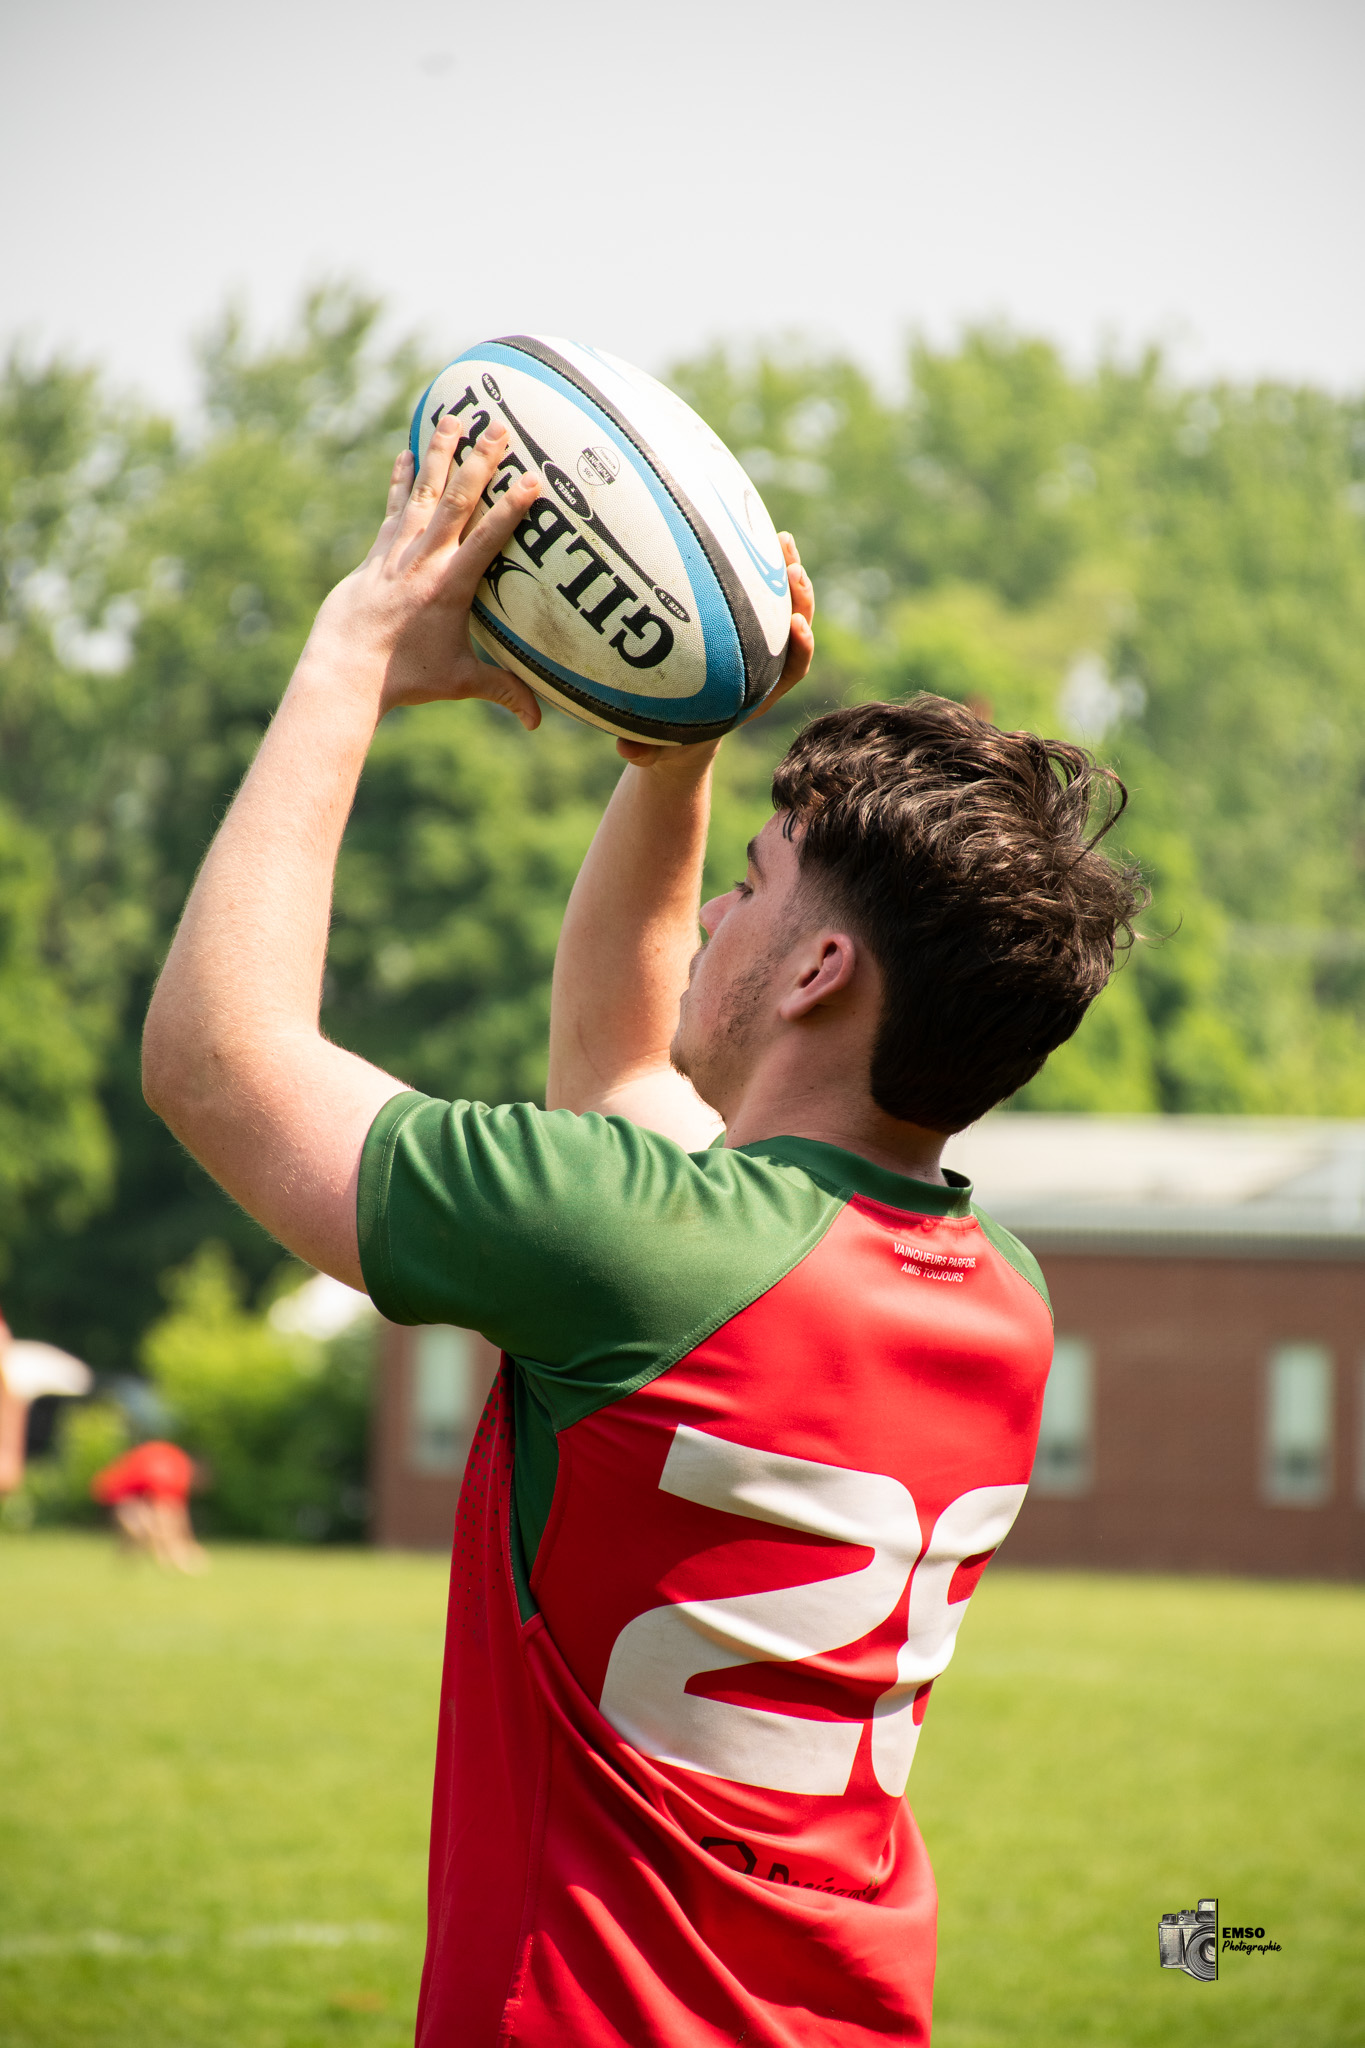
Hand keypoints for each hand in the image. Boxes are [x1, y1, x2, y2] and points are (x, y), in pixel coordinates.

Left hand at [302, 415, 544, 727]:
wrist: (344, 669)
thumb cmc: (406, 678)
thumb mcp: (460, 682)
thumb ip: (503, 692)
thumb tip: (538, 723)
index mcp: (450, 587)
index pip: (488, 539)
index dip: (511, 508)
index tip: (532, 479)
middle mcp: (424, 560)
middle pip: (456, 500)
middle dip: (480, 461)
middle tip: (500, 427)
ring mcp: (397, 551)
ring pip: (422, 491)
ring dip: (439, 453)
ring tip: (453, 416)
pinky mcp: (377, 553)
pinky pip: (394, 508)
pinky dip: (403, 480)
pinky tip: (407, 453)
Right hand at [615, 531, 814, 766]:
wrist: (680, 730)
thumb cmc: (670, 738)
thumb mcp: (658, 747)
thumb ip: (646, 752)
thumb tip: (629, 751)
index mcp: (755, 695)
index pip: (790, 672)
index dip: (799, 649)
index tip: (797, 626)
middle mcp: (762, 666)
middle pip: (794, 630)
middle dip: (799, 599)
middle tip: (793, 569)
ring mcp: (754, 642)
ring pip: (780, 605)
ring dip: (784, 571)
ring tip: (781, 539)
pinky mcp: (740, 623)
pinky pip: (755, 592)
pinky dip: (755, 566)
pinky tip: (743, 533)